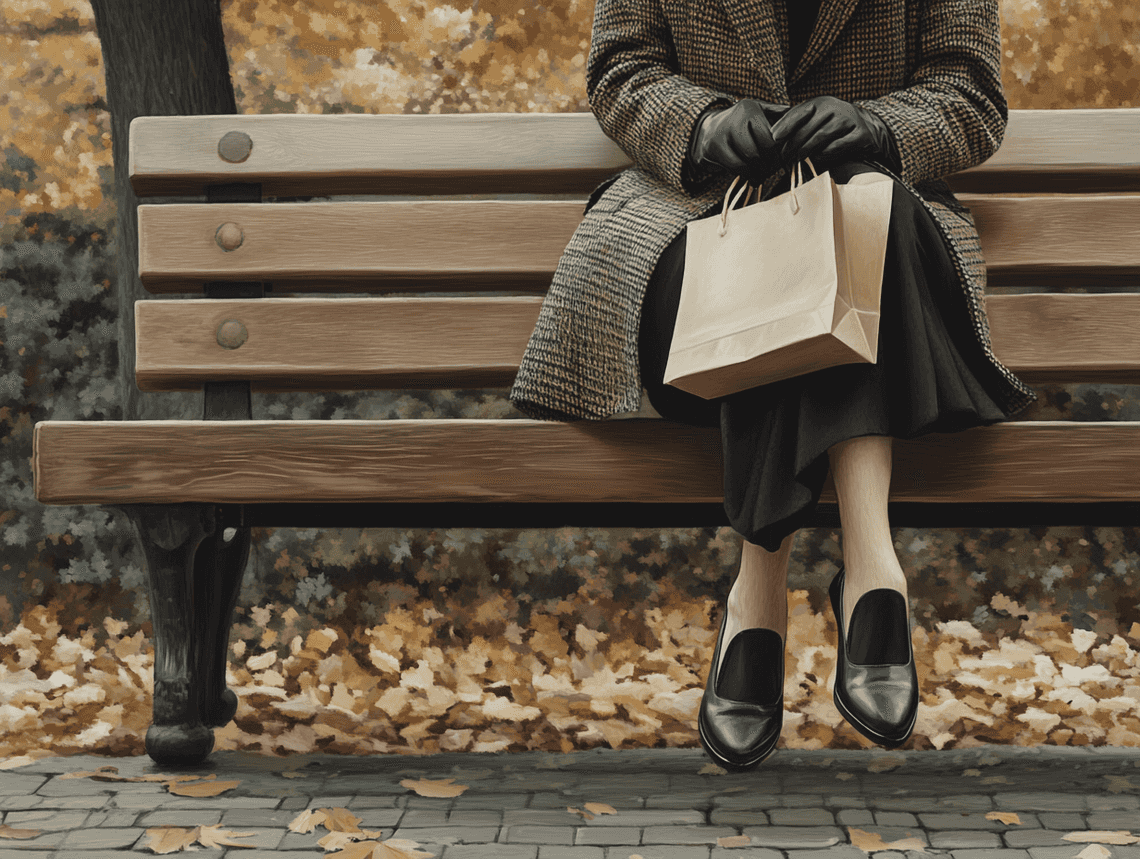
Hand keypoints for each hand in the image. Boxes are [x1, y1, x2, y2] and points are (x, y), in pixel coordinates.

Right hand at [690, 99, 790, 186]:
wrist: (707, 129)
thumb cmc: (741, 122)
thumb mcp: (759, 112)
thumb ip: (778, 114)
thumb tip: (805, 114)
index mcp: (748, 109)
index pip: (769, 138)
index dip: (777, 153)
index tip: (782, 160)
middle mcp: (733, 120)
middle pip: (758, 152)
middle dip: (767, 165)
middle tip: (773, 171)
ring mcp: (720, 135)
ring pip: (746, 163)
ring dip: (757, 173)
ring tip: (762, 175)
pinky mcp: (712, 149)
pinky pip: (734, 168)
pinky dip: (745, 175)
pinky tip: (750, 176)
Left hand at [771, 95, 890, 168]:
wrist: (863, 127)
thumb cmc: (830, 126)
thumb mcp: (814, 120)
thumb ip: (796, 124)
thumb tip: (773, 136)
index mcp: (821, 103)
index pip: (800, 112)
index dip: (786, 125)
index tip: (774, 138)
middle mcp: (835, 107)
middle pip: (808, 128)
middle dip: (793, 145)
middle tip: (784, 157)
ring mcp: (849, 120)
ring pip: (822, 136)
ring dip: (807, 150)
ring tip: (797, 159)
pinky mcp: (860, 134)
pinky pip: (838, 145)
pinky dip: (826, 153)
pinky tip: (818, 158)